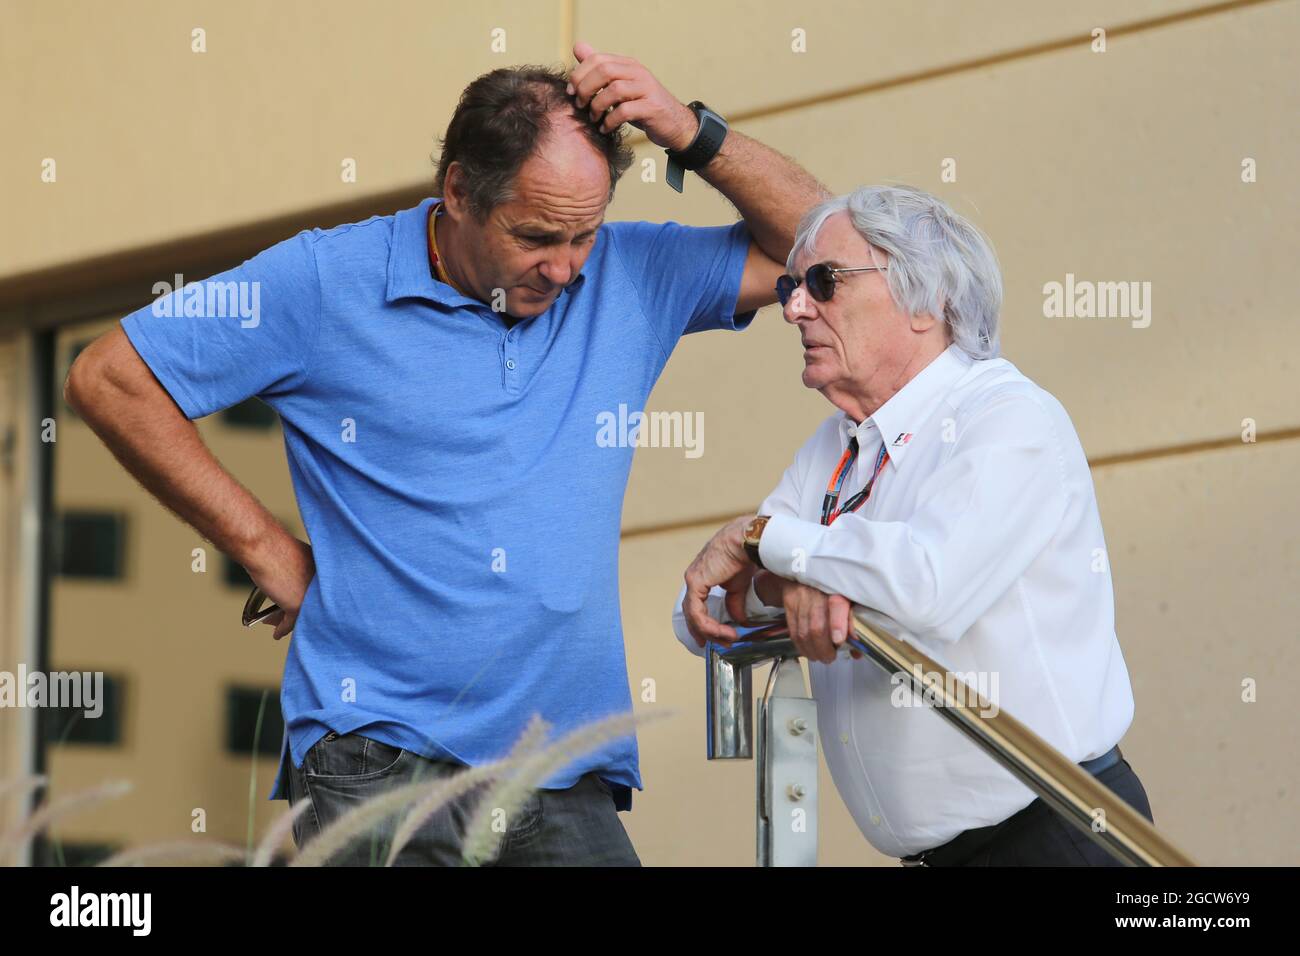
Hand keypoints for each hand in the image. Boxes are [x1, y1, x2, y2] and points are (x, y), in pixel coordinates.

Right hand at [247, 536, 314, 639]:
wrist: (263, 545)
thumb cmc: (274, 545)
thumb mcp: (292, 558)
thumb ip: (298, 572)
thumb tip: (289, 585)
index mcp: (325, 569)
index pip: (321, 591)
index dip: (309, 600)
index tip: (298, 604)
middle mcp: (323, 584)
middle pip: (313, 604)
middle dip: (299, 612)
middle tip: (284, 617)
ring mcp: (311, 596)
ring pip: (303, 614)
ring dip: (288, 621)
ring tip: (275, 624)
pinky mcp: (297, 605)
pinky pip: (291, 623)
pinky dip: (283, 629)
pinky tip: (277, 634)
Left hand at [566, 41, 698, 149]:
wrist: (673, 124)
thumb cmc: (642, 106)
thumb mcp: (619, 85)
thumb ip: (600, 68)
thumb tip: (578, 48)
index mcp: (628, 64)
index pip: (598, 59)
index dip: (579, 74)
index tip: (571, 92)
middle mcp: (638, 72)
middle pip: (604, 70)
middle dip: (586, 88)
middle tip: (580, 104)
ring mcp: (646, 89)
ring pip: (614, 90)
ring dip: (597, 106)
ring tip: (594, 118)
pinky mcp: (651, 108)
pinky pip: (625, 111)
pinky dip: (610, 121)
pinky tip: (605, 128)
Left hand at [682, 515, 756, 646]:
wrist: (747, 542)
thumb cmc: (743, 556)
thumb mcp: (738, 587)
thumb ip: (734, 603)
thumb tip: (738, 620)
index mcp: (702, 577)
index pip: (696, 606)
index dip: (703, 624)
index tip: (715, 637)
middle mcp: (694, 579)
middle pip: (692, 614)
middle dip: (704, 632)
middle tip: (718, 643)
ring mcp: (693, 580)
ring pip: (694, 616)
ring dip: (711, 631)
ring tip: (728, 638)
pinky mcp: (695, 582)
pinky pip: (697, 612)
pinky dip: (709, 625)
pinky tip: (723, 631)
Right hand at [760, 574, 861, 663]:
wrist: (806, 568)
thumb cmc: (834, 587)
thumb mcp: (851, 598)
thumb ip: (855, 623)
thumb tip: (858, 651)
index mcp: (839, 589)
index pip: (837, 604)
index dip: (838, 624)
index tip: (839, 640)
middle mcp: (818, 592)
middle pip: (817, 626)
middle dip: (824, 648)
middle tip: (830, 657)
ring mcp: (801, 598)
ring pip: (803, 632)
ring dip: (812, 650)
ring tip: (820, 656)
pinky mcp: (790, 602)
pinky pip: (793, 630)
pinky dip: (800, 646)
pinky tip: (808, 650)